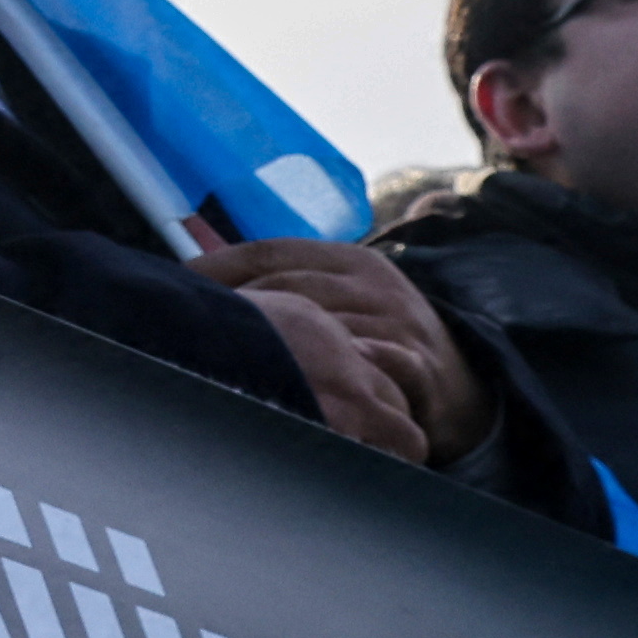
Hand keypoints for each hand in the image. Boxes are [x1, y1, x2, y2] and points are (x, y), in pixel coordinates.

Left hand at [197, 237, 491, 464]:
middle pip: (290, 287)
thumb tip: (195, 279)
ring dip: (281, 345)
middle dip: (241, 309)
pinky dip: (346, 368)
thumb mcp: (339, 300)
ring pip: (327, 324)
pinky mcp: (422, 365)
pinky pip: (378, 363)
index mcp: (347, 260)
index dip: (218, 268)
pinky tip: (312, 382)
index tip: (176, 284)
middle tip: (198, 331)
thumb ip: (283, 286)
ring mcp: (400, 323)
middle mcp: (375, 283)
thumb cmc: (378, 340)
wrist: (461, 385)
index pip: (269, 251)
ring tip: (237, 359)